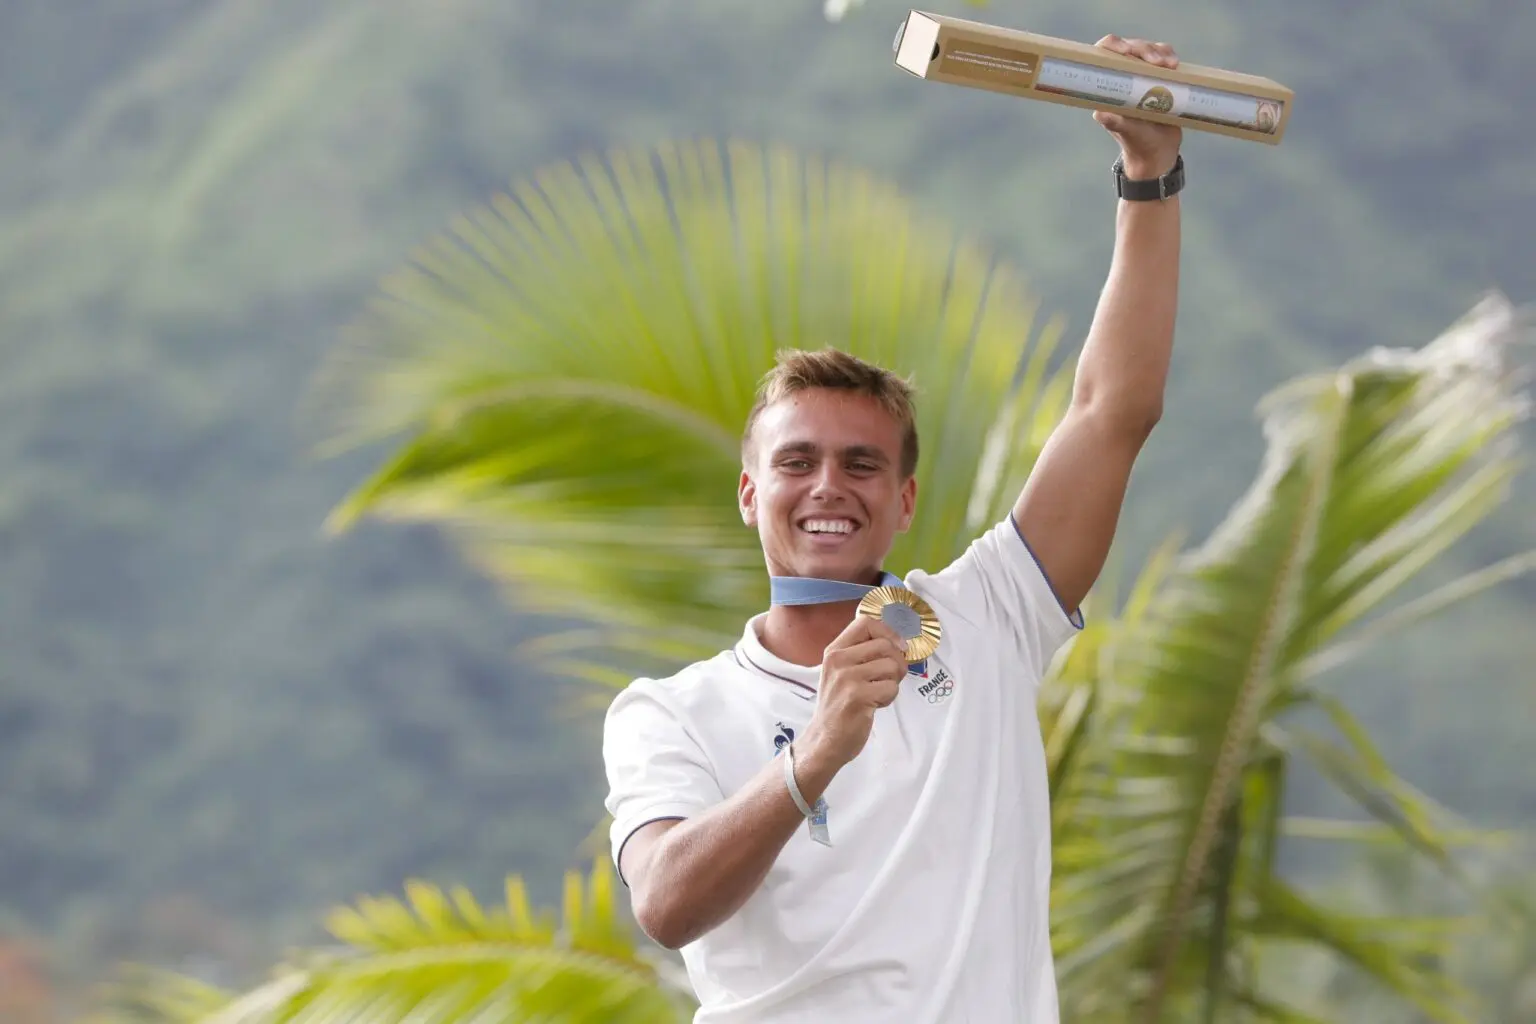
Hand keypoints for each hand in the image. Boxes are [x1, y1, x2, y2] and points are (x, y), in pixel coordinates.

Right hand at [800, 615, 906, 767]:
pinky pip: (892, 687)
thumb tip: (897, 641)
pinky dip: (890, 697)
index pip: (866, 622)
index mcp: (834, 651)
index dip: (888, 631)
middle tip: (889, 678)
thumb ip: (861, 653)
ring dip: (893, 681)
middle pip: (885, 645)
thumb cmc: (838, 706)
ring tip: (878, 692)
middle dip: (897, 662)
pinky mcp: (858, 697)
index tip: (897, 646)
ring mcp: (847, 678)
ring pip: (892, 666)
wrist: (825, 740)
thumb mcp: (840, 671)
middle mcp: (838, 660)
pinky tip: (875, 704)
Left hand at [1093, 35, 1183, 178]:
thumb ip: (1114, 122)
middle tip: (1159, 62)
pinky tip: (1176, 65)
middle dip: (1144, 49)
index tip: (1127, 51)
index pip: (1104, 55)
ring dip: (1160, 51)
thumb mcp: (1127, 132)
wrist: (1158, 152)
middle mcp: (1124, 76)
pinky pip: (1164, 57)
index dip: (1114, 46)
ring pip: (1149, 49)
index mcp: (1110, 86)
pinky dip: (1170, 56)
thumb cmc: (1138, 142)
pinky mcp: (1160, 76)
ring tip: (1171, 65)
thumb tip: (1098, 114)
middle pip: (1130, 48)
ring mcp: (1142, 74)